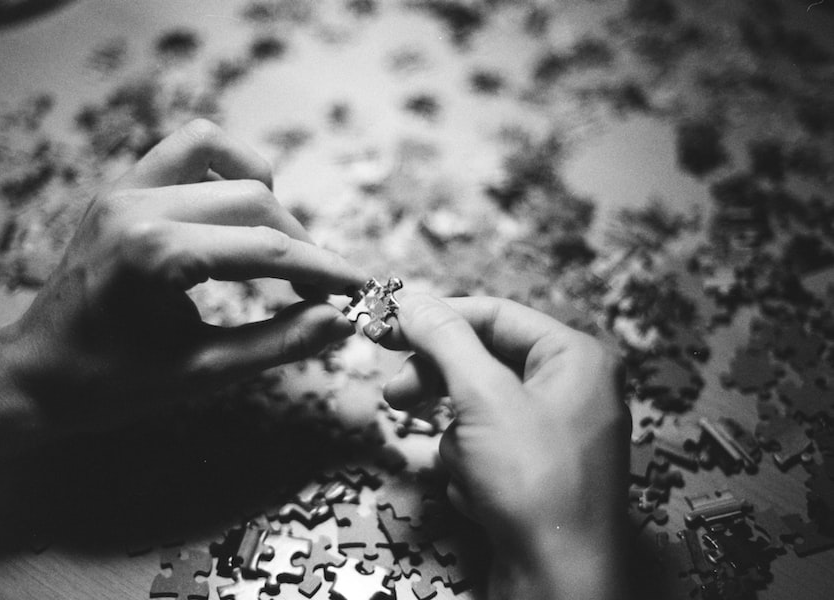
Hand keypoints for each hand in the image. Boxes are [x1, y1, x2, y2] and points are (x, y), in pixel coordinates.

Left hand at [0, 120, 364, 445]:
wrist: (34, 375)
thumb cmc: (112, 384)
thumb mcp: (203, 374)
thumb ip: (278, 344)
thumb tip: (340, 321)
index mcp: (155, 255)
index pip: (266, 249)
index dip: (324, 268)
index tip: (360, 286)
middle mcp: (138, 206)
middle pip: (254, 200)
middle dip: (299, 243)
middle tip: (317, 289)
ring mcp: (123, 188)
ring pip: (222, 155)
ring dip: (263, 195)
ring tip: (274, 244)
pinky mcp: (119, 186)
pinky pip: (185, 150)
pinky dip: (224, 171)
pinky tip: (234, 213)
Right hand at [382, 295, 629, 599]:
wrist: (559, 581)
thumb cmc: (534, 484)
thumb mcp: (482, 397)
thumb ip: (445, 339)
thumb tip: (411, 299)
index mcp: (576, 357)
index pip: (493, 314)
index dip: (436, 318)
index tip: (387, 324)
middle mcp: (574, 389)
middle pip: (484, 363)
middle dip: (441, 386)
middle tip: (396, 396)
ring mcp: (557, 434)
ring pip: (479, 411)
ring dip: (458, 441)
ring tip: (467, 469)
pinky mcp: (539, 473)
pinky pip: (488, 449)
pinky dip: (473, 470)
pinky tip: (483, 497)